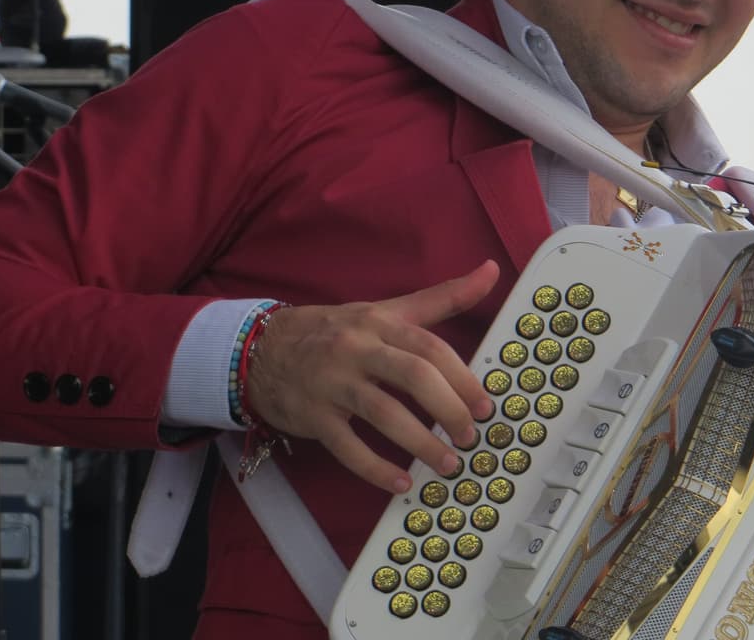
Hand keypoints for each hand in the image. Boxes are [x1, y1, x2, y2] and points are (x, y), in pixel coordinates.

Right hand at [244, 260, 499, 492]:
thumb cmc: (336, 331)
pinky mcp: (313, 416)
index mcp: (381, 322)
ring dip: (420, 442)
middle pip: (412, 376)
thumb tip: (492, 271)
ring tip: (448, 463)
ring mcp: (333, 383)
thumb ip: (442, 297)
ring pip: (383, 413)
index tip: (485, 404)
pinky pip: (347, 447)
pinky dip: (376, 468)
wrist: (262, 349)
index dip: (462, 377)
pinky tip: (401, 482)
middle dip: (448, 409)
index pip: (429, 347)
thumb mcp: (386, 310)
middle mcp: (357, 349)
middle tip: (471, 435)